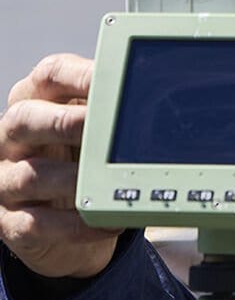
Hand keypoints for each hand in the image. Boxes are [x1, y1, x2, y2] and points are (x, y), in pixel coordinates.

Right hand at [0, 54, 120, 279]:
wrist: (60, 214)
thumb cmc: (77, 156)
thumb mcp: (91, 123)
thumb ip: (110, 106)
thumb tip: (155, 91)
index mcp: (36, 101)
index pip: (49, 75)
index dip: (80, 75)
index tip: (114, 79)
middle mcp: (12, 137)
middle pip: (25, 119)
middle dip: (66, 122)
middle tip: (104, 130)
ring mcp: (6, 180)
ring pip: (31, 175)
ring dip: (73, 179)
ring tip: (109, 183)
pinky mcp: (11, 221)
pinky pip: (37, 223)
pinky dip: (74, 224)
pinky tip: (104, 220)